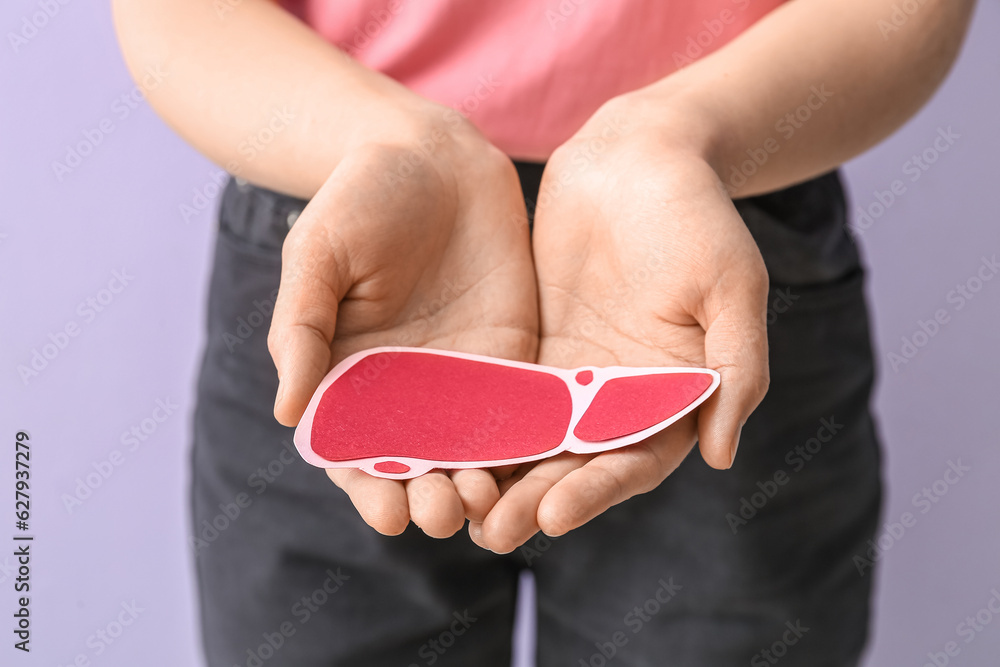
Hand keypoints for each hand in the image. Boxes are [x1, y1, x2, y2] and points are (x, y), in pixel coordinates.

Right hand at [267, 114, 537, 538]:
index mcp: (348, 378)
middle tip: (443, 513)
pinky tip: (537, 466)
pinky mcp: (511, 356)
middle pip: (418, 464)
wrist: (434, 156)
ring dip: (479, 485)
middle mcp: (405, 391)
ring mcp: (462, 378)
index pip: (356, 454)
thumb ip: (302, 329)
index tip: (389, 515)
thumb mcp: (318, 256)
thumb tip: (288, 412)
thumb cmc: (360, 198)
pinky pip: (520, 411)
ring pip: (471, 451)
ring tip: (486, 502)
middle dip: (429, 497)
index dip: (370, 491)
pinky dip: (526, 445)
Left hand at [472, 100, 769, 551]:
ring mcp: (575, 378)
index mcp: (676, 396)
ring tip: (456, 509)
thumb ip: (734, 369)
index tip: (554, 513)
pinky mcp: (534, 351)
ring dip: (499, 478)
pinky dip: (477, 427)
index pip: (634, 462)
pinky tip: (438, 449)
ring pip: (533, 442)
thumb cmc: (697, 216)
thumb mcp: (733, 287)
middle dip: (535, 500)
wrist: (639, 158)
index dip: (596, 492)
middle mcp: (622, 399)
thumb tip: (721, 456)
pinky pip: (503, 397)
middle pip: (575, 465)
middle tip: (491, 532)